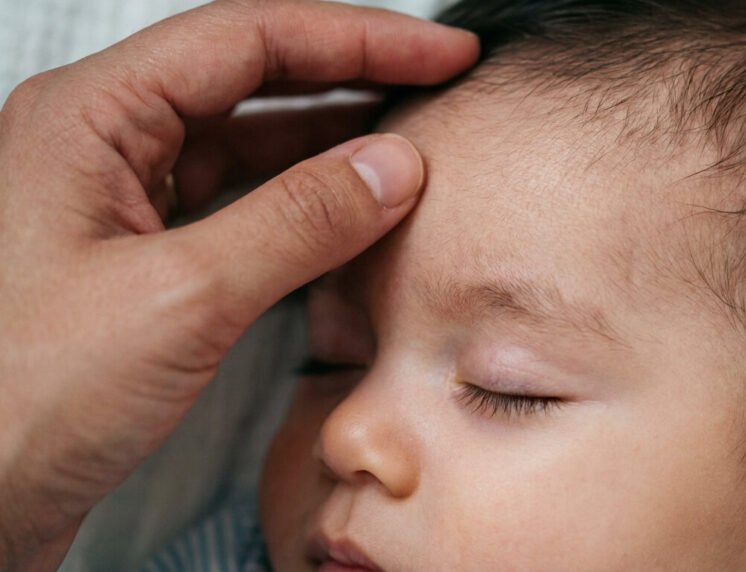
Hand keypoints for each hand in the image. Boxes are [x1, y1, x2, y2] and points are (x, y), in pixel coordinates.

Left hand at [0, 1, 476, 568]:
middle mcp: (101, 146)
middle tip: (435, 83)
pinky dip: (300, 207)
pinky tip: (349, 217)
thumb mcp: (183, 299)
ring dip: (328, 145)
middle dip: (349, 78)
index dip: (357, 38)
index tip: (439, 53)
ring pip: (246, 145)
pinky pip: (235, 208)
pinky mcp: (140, 263)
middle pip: (249, 79)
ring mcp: (119, 205)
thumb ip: (298, 221)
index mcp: (90, 118)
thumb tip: (393, 166)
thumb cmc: (20, 399)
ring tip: (407, 148)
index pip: (247, 39)